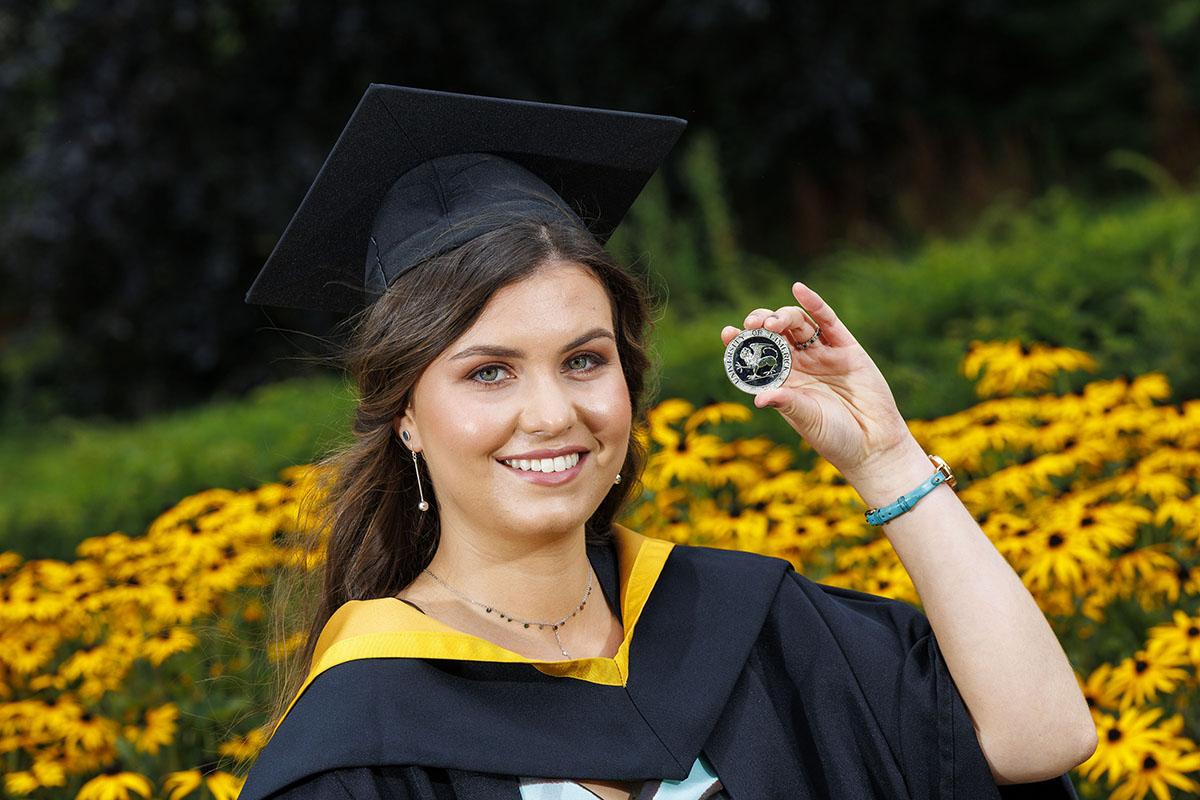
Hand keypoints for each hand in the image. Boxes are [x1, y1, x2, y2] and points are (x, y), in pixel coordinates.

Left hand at [721, 282, 921, 484]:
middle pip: (775, 334)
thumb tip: (760, 398)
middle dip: (760, 325)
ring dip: (782, 317)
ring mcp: (822, 354)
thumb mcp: (808, 419)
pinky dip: (813, 304)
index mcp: (783, 382)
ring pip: (797, 324)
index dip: (741, 344)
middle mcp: (800, 364)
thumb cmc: (835, 437)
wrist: (873, 444)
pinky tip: (799, 289)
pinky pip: (827, 321)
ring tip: (772, 323)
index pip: (756, 357)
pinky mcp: (846, 348)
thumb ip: (787, 403)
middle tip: (751, 325)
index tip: (727, 333)